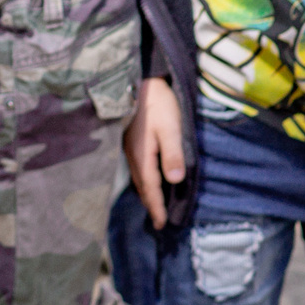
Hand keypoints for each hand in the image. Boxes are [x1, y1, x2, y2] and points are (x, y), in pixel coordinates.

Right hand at [124, 78, 185, 230]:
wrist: (136, 80)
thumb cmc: (157, 104)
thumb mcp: (170, 128)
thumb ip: (172, 154)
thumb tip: (176, 180)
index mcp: (143, 156)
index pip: (150, 189)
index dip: (156, 207)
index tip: (161, 224)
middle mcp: (133, 156)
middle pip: (142, 186)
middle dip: (150, 203)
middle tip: (157, 220)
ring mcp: (129, 148)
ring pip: (138, 177)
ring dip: (146, 192)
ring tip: (153, 203)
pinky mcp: (129, 140)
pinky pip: (136, 167)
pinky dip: (142, 179)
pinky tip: (147, 176)